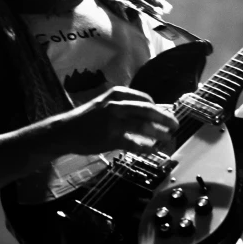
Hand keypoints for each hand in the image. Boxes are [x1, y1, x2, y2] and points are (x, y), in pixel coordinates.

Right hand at [62, 86, 178, 154]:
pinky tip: (151, 150)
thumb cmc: (88, 118)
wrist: (66, 130)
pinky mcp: (111, 138)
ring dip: (160, 134)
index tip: (167, 116)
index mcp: (117, 94)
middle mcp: (116, 104)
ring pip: (145, 127)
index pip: (146, 99)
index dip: (160, 109)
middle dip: (166, 119)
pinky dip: (146, 147)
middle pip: (149, 111)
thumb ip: (126, 107)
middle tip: (176, 126)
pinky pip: (135, 144)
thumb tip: (152, 113)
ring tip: (168, 139)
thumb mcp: (106, 104)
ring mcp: (114, 121)